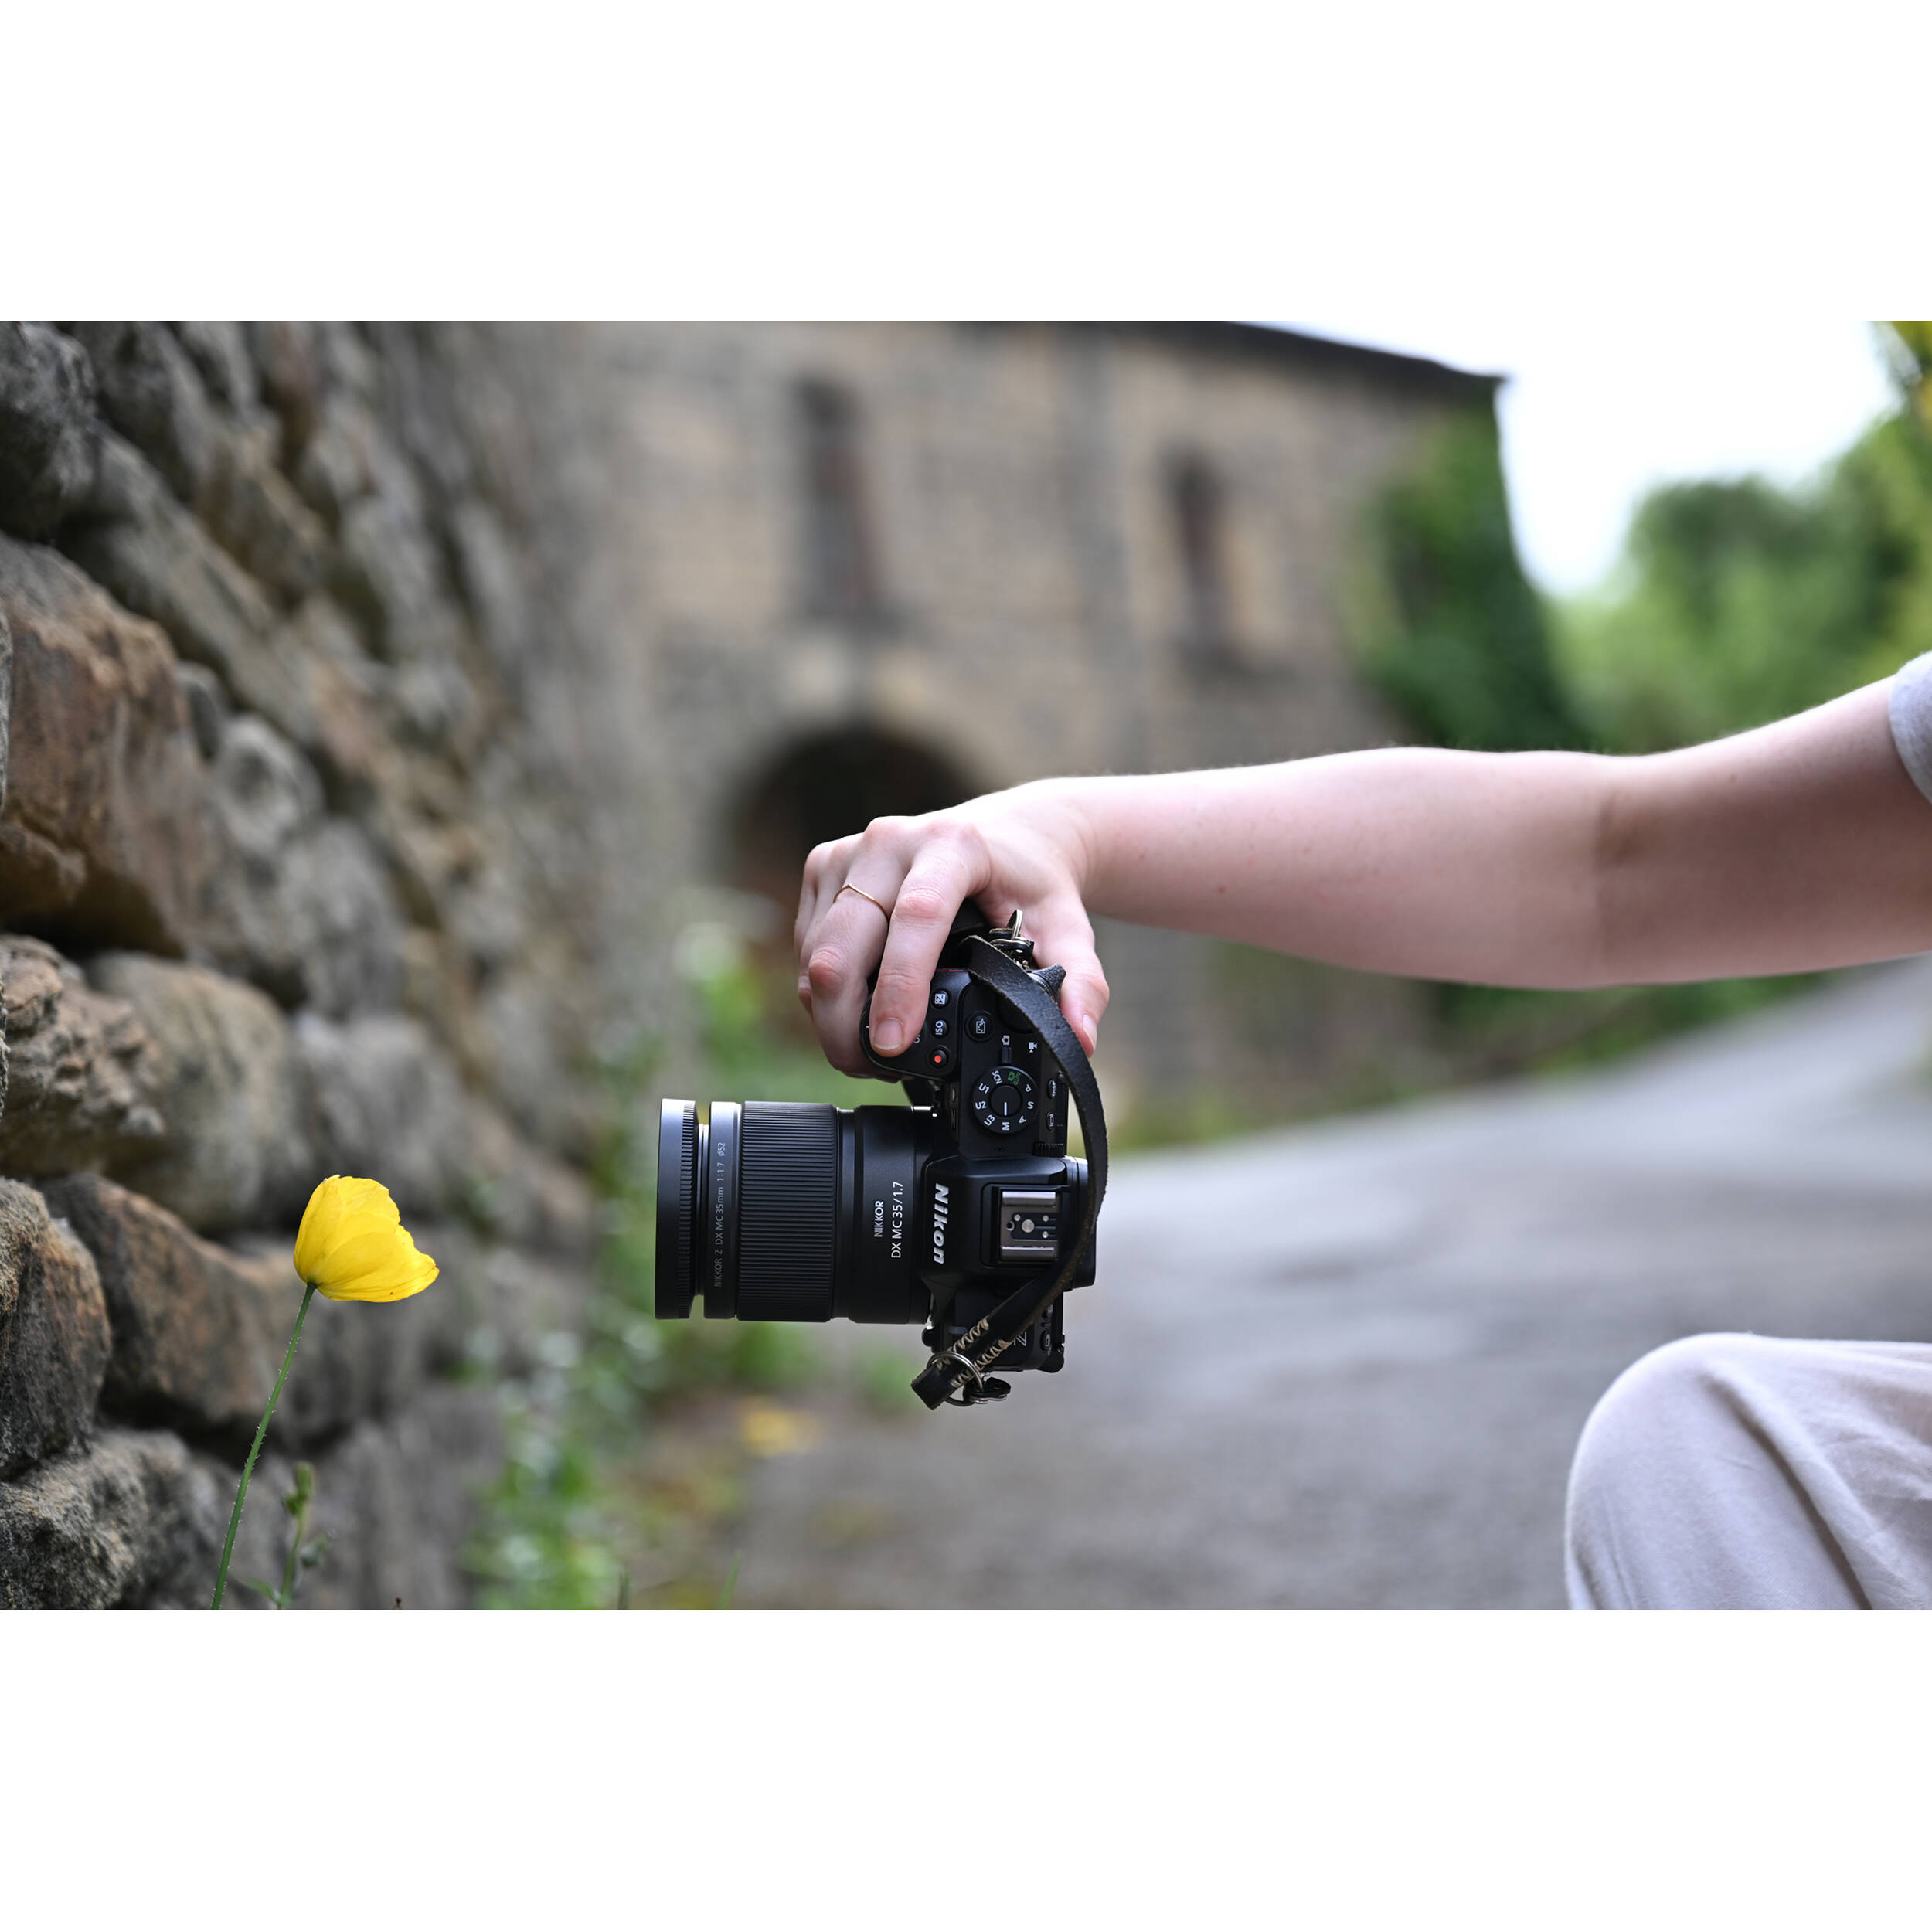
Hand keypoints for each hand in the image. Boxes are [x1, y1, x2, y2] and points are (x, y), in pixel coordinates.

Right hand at [794, 782, 1108, 1075]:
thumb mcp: (1068, 927)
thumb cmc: (1031, 880)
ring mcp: (850, 851)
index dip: (899, 986)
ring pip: (815, 950)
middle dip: (844, 1021)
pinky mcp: (825, 865)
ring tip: (865, 1051)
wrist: (1011, 832)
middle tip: (870, 1069)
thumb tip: (1078, 1037)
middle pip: (842, 943)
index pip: (915, 918)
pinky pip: (806, 942)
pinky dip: (822, 987)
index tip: (894, 1044)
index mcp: (952, 848)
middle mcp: (891, 841)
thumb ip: (1081, 983)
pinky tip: (854, 1011)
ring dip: (829, 1012)